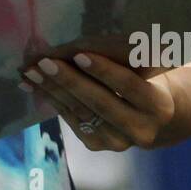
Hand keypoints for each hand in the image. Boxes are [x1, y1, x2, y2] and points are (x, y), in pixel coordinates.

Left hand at [19, 50, 175, 151]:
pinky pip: (71, 119)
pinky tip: (35, 85)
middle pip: (100, 103)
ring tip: (32, 71)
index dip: (103, 70)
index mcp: (158, 105)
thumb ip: (125, 58)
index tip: (79, 53)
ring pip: (81, 112)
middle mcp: (140, 130)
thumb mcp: (146, 68)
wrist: (153, 118)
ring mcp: (117, 142)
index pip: (128, 86)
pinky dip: (52, 99)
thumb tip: (80, 44)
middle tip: (46, 62)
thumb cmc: (147, 79)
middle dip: (70, 81)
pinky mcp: (97, 145)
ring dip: (53, 90)